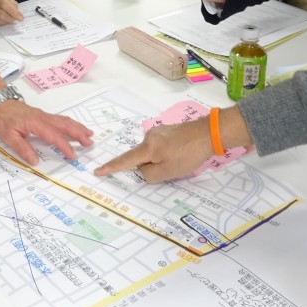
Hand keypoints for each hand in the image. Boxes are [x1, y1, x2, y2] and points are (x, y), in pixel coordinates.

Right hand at [0, 0, 22, 25]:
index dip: (14, 12)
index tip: (20, 18)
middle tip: (14, 20)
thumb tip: (17, 12)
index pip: (4, 5)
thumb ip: (11, 2)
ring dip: (5, 22)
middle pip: (1, 15)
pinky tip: (0, 20)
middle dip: (10, 19)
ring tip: (8, 19)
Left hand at [0, 99, 93, 164]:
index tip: (73, 155)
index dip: (64, 146)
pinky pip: (60, 119)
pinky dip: (71, 124)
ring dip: (78, 128)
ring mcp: (44, 116)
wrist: (0, 102)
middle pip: (65, 125)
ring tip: (89, 135)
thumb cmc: (3, 119)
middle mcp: (44, 118)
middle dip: (78, 134)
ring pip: (65, 121)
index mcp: (36, 124)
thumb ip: (23, 149)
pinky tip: (75, 128)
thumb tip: (35, 161)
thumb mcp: (9, 136)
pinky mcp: (43, 115)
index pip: (54, 136)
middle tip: (90, 143)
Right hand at [94, 120, 212, 181]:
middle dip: (150, 167)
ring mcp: (161, 132)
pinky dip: (168, 154)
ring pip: (153, 153)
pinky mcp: (171, 131)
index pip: (125, 161)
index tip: (97, 171)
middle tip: (171, 169)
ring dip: (162, 161)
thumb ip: (149, 174)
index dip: (111, 168)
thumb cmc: (187, 155)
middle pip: (142, 157)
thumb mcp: (167, 172)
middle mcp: (150, 137)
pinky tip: (183, 155)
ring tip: (181, 162)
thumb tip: (143, 170)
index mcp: (147, 148)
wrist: (209, 133)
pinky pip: (162, 147)